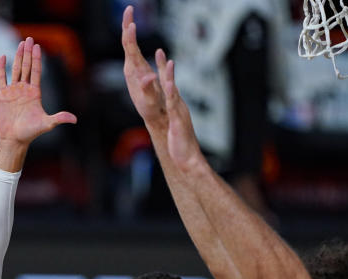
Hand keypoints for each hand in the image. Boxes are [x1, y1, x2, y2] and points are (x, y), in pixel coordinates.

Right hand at [0, 38, 76, 148]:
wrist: (14, 140)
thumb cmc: (30, 133)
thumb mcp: (46, 124)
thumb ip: (59, 118)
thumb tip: (75, 120)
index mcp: (35, 93)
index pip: (36, 72)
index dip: (36, 59)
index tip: (37, 46)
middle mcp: (25, 89)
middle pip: (26, 67)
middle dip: (27, 53)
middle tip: (29, 39)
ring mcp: (13, 91)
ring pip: (15, 70)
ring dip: (17, 57)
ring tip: (20, 44)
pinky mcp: (3, 95)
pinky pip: (2, 78)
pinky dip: (1, 68)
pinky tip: (3, 57)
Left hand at [122, 5, 166, 127]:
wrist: (151, 115)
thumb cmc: (151, 109)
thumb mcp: (150, 100)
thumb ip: (148, 88)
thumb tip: (149, 76)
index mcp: (133, 71)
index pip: (130, 49)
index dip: (130, 35)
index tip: (132, 23)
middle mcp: (131, 67)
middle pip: (127, 42)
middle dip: (127, 24)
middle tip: (129, 8)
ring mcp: (134, 68)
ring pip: (130, 45)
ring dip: (129, 29)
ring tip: (129, 15)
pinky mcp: (139, 69)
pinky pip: (136, 50)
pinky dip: (134, 39)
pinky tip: (133, 32)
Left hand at [158, 57, 204, 173]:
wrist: (187, 158)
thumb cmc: (179, 143)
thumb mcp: (174, 125)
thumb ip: (173, 115)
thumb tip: (171, 108)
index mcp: (175, 106)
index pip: (168, 86)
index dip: (164, 72)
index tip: (161, 56)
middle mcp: (178, 107)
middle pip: (170, 83)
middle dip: (165, 67)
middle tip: (160, 51)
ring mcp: (179, 113)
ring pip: (173, 92)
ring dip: (170, 77)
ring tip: (167, 62)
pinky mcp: (178, 121)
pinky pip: (173, 106)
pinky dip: (172, 95)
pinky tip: (169, 85)